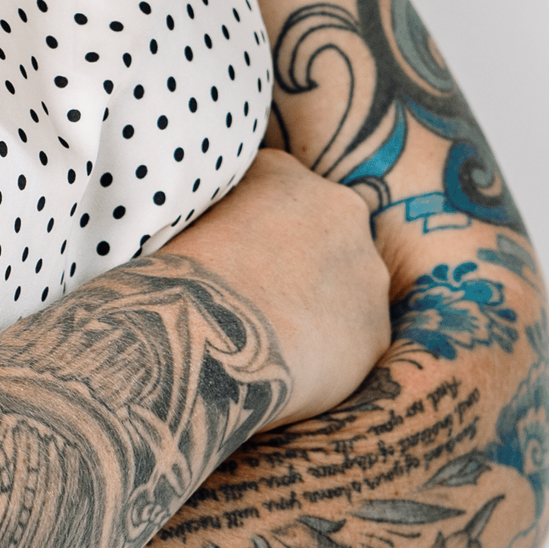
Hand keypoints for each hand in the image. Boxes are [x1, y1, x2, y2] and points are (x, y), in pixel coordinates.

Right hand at [160, 150, 390, 422]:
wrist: (201, 334)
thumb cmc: (174, 278)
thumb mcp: (185, 220)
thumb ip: (215, 217)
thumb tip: (208, 236)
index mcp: (284, 175)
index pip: (278, 195)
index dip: (255, 232)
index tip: (234, 262)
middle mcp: (340, 209)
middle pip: (325, 237)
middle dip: (300, 266)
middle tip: (257, 303)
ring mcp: (366, 272)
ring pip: (346, 291)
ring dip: (317, 311)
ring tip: (268, 344)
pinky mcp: (374, 332)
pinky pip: (351, 344)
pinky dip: (325, 358)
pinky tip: (285, 372)